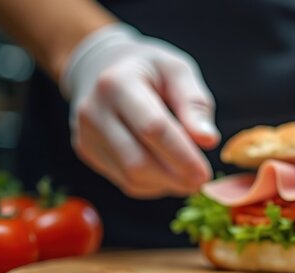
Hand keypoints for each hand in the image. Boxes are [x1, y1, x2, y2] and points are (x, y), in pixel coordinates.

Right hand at [62, 24, 218, 198]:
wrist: (103, 66)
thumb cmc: (149, 70)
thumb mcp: (178, 71)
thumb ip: (195, 103)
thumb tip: (209, 140)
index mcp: (117, 83)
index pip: (153, 128)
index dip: (182, 155)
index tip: (205, 173)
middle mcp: (94, 111)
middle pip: (138, 160)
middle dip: (175, 176)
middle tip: (201, 180)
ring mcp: (86, 134)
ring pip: (131, 177)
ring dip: (166, 183)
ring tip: (187, 173)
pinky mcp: (87, 151)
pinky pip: (125, 180)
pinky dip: (153, 183)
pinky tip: (167, 170)